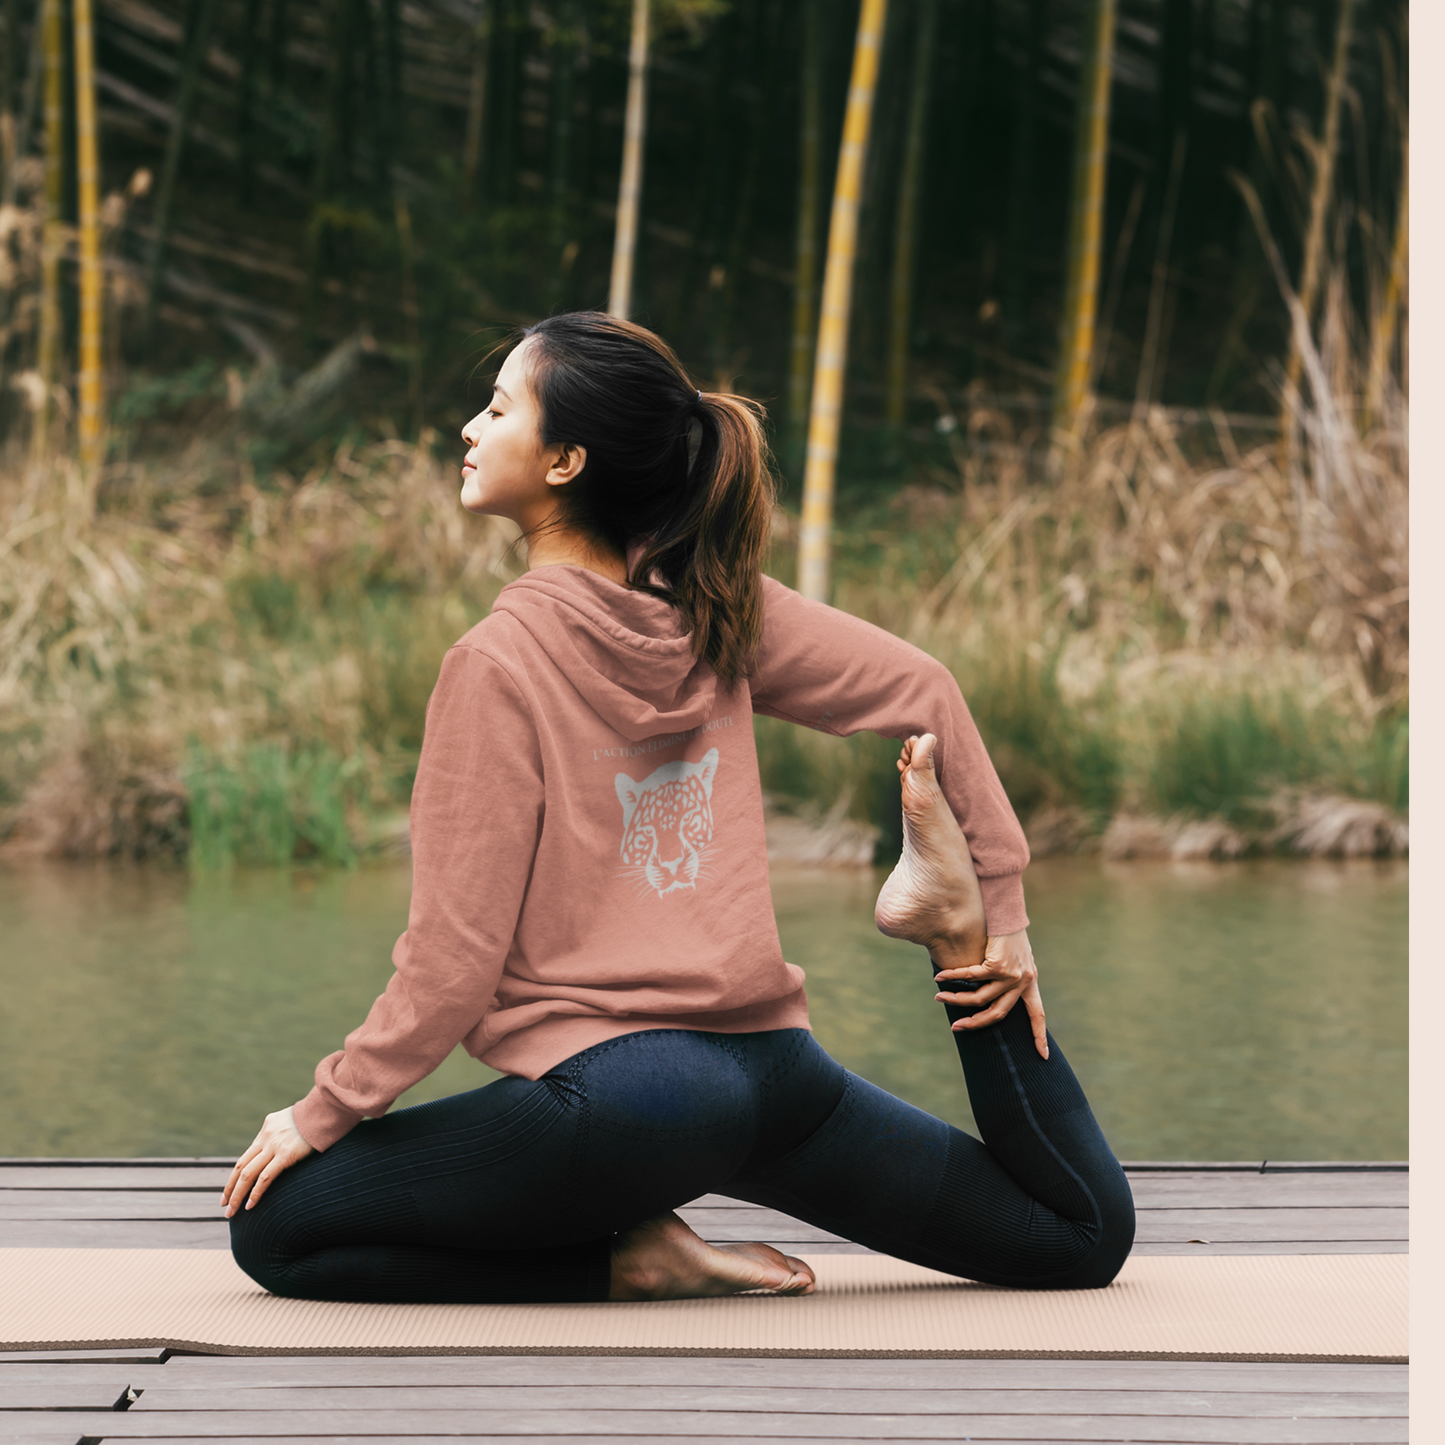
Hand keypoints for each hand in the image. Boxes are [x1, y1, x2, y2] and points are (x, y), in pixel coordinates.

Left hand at [222, 1107, 313, 1216]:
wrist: (326, 1109)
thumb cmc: (316, 1117)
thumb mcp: (293, 1121)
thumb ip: (282, 1134)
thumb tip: (280, 1149)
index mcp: (267, 1128)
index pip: (246, 1156)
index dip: (235, 1176)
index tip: (229, 1191)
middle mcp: (266, 1137)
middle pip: (241, 1167)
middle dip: (230, 1188)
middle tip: (223, 1205)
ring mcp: (274, 1146)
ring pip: (248, 1174)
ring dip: (237, 1195)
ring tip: (231, 1211)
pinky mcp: (286, 1154)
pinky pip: (265, 1177)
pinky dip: (255, 1193)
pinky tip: (250, 1205)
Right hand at [934, 928, 1048, 1059]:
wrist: (1006, 907)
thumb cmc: (1006, 928)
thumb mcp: (1014, 954)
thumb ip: (1006, 972)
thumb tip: (986, 987)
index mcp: (1030, 981)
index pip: (1037, 1013)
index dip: (1039, 1035)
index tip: (1043, 1056)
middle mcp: (1023, 980)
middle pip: (999, 1014)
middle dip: (976, 1024)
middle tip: (957, 1028)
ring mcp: (1011, 974)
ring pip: (980, 998)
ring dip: (957, 1000)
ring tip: (940, 997)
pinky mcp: (997, 964)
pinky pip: (970, 977)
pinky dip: (953, 977)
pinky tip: (940, 978)